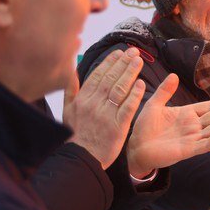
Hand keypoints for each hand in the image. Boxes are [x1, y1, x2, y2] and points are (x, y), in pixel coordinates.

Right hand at [63, 49, 143, 167]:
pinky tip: (141, 84)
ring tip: (139, 61)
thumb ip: (71, 91)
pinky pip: (127, 107)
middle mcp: (94, 104)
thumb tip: (71, 72)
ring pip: (120, 89)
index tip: (119, 52)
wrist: (82, 158)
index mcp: (82, 99)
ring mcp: (106, 114)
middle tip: (133, 51)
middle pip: (111, 79)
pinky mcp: (117, 126)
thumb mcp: (67, 111)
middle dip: (122, 63)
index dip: (109, 62)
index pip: (98, 76)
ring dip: (130, 73)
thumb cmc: (75, 135)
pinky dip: (134, 95)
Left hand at [126, 73, 209, 177]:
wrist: (136, 148)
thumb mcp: (154, 105)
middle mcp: (193, 127)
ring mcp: (192, 139)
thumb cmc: (144, 128)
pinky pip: (205, 145)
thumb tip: (174, 75)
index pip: (208, 108)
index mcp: (187, 115)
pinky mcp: (188, 151)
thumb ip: (165, 91)